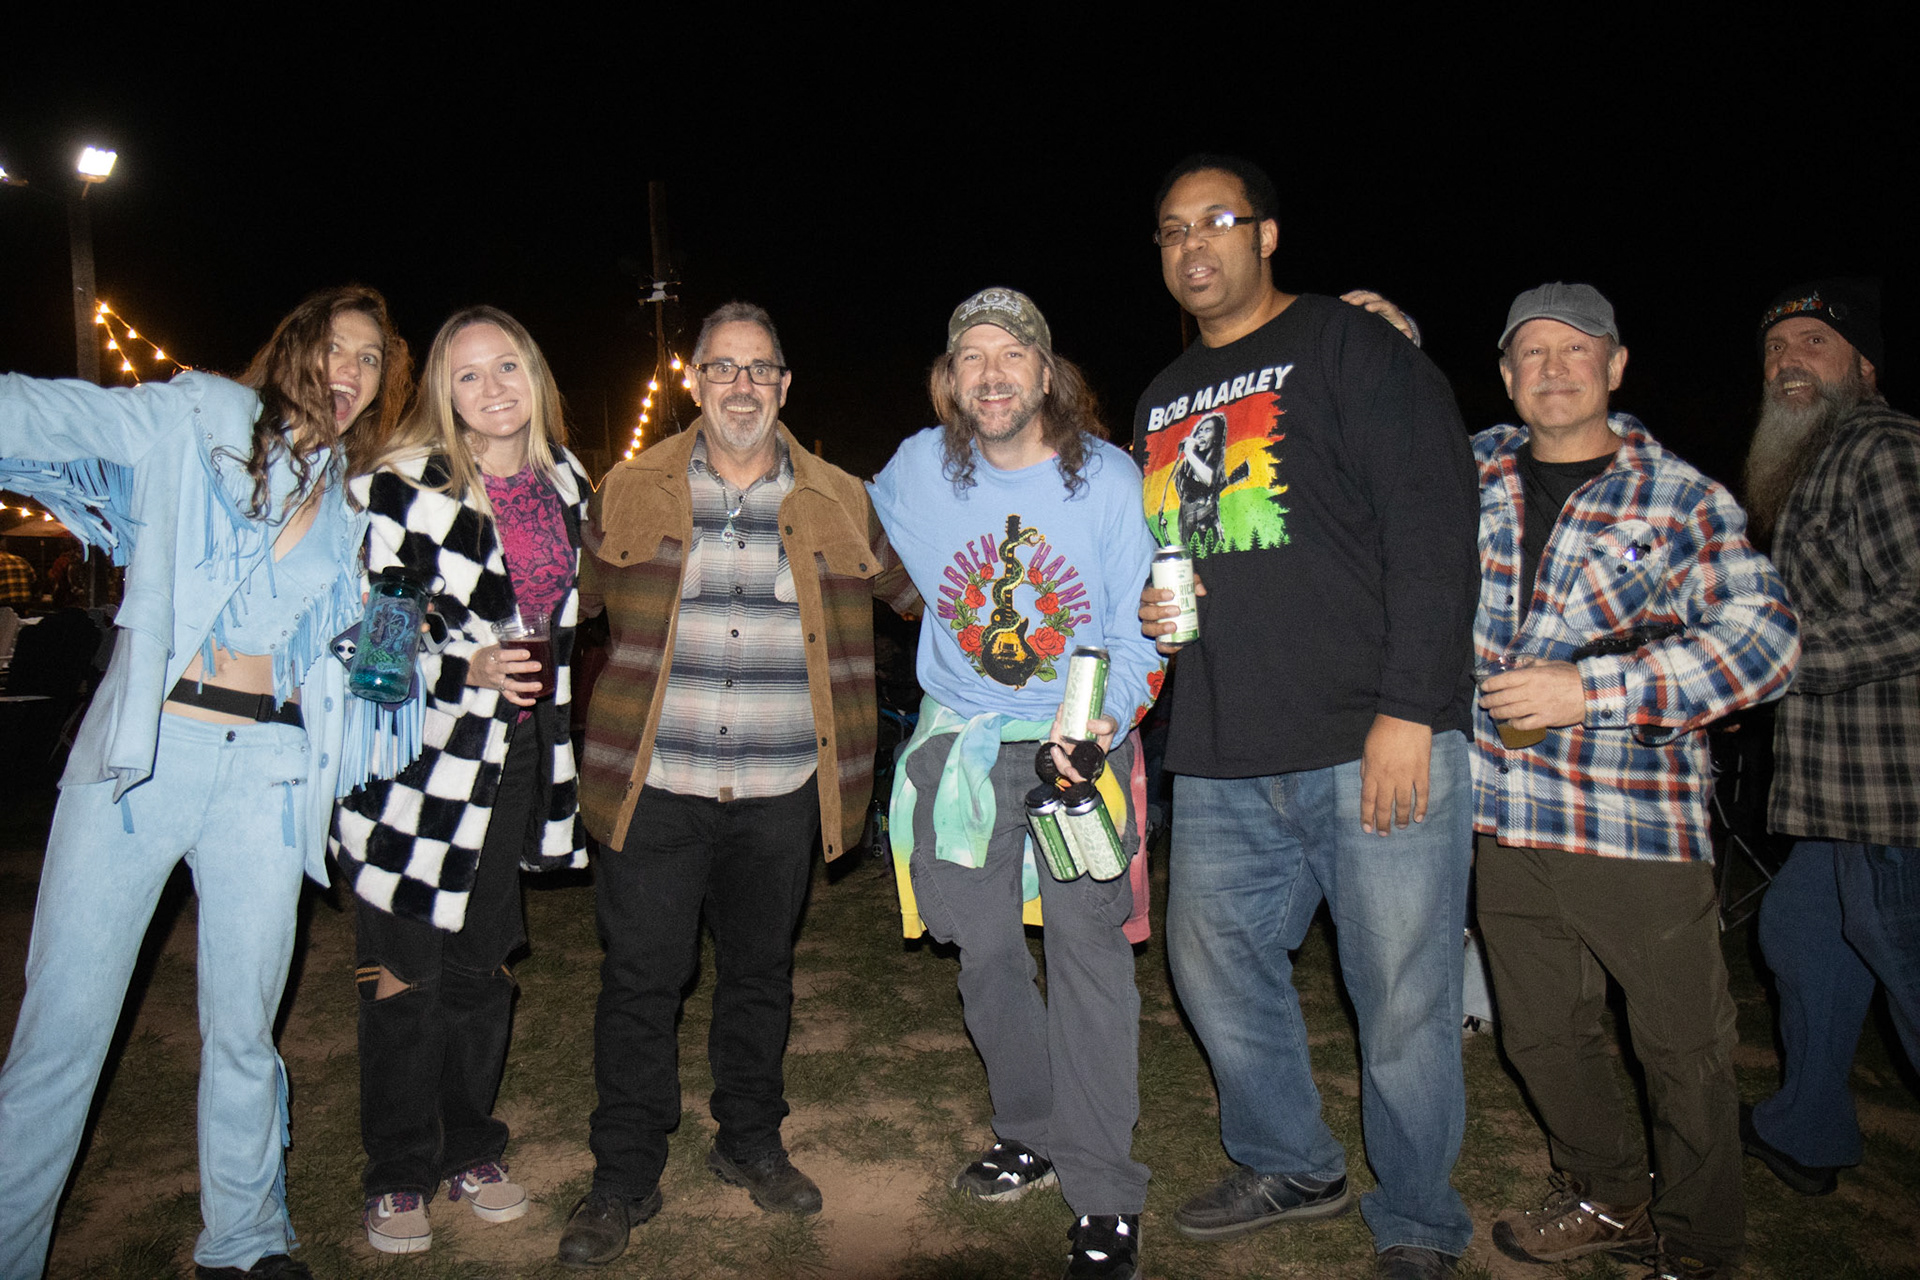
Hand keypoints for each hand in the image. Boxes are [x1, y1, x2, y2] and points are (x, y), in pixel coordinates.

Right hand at [466, 643, 542, 706]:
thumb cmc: (486, 656)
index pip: (502, 655)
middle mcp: (493, 670)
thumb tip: (528, 638)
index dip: (514, 655)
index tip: (527, 653)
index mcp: (491, 657)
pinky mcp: (499, 690)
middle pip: (508, 669)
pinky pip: (510, 697)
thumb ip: (507, 645)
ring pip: (510, 686)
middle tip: (538, 666)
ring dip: (525, 687)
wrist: (471, 670)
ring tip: (539, 685)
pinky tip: (532, 700)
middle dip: (524, 668)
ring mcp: (497, 682)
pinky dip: (521, 701)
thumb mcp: (493, 648)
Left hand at [1048, 713, 1116, 783]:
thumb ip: (1105, 726)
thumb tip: (1090, 725)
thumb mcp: (1110, 726)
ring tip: (1057, 725)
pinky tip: (1058, 722)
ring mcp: (1069, 752)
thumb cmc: (1106, 727)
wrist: (1100, 720)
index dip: (1075, 777)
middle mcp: (1079, 760)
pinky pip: (1056, 742)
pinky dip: (1055, 733)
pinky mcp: (1063, 742)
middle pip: (1064, 767)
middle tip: (1055, 748)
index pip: (1082, 777)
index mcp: (1092, 763)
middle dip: (1058, 759)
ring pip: (1057, 753)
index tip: (1070, 771)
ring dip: (1055, 740)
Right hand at [1139, 571, 1206, 654]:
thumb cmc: (1179, 593)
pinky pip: (1157, 645)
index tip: (1171, 594)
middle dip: (1160, 612)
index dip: (1156, 595)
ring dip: (1159, 628)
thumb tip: (1201, 592)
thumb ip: (1194, 583)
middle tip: (1177, 610)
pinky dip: (1165, 648)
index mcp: (1149, 596)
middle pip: (1145, 612)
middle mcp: (1146, 611)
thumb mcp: (1185, 584)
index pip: (1147, 594)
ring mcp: (1149, 625)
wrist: (1179, 610)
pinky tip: (1177, 646)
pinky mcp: (1157, 639)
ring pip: (1147, 629)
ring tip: (1174, 627)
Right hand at [1339, 289, 1418, 344]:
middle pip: (1373, 297)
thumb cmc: (1398, 331)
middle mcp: (1383, 304)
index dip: (1376, 305)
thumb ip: (1405, 334)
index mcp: (1392, 311)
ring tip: (1344, 299)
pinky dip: (1352, 296)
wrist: (1396, 325)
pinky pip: (1360, 296)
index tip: (1367, 308)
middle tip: (1351, 302)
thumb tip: (1408, 335)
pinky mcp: (1368, 303)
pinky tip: (1342, 299)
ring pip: (1366, 294)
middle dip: (1362, 298)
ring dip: (1355, 295)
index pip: (1385, 305)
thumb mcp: (1403, 333)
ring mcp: (1375, 302)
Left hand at [1360, 713, 1431, 835]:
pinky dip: (1421, 808)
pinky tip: (1419, 818)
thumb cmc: (1382, 731)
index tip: (1367, 828)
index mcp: (1372, 772)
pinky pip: (1422, 794)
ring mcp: (1406, 776)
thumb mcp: (1366, 750)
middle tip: (1384, 834)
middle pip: (1384, 806)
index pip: (1368, 800)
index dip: (1367, 816)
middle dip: (1383, 823)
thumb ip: (1366, 769)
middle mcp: (1388, 778)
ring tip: (1401, 827)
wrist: (1404, 717)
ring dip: (1401, 818)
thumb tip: (1367, 784)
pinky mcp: (1422, 772)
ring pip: (1403, 804)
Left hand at [1478, 660, 1584, 729]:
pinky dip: (1514, 723)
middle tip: (1483, 702)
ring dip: (1497, 712)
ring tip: (1492, 712)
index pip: (1504, 680)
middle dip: (1489, 700)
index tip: (1484, 687)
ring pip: (1510, 711)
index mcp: (1532, 675)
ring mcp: (1537, 707)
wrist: (1591, 693)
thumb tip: (1522, 663)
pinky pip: (1524, 724)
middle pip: (1503, 697)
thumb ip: (1535, 663)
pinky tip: (1510, 722)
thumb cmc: (1572, 676)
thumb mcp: (1552, 664)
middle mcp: (1531, 691)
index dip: (1491, 684)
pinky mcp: (1545, 719)